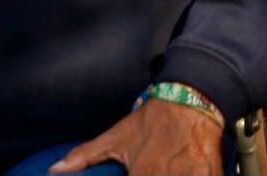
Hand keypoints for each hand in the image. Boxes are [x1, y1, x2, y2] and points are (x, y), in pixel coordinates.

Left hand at [49, 98, 221, 174]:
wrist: (193, 99)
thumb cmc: (153, 120)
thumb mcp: (116, 136)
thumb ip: (85, 156)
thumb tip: (55, 170)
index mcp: (144, 173)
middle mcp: (168, 175)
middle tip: (148, 172)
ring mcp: (193, 175)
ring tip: (168, 173)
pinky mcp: (211, 173)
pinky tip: (186, 174)